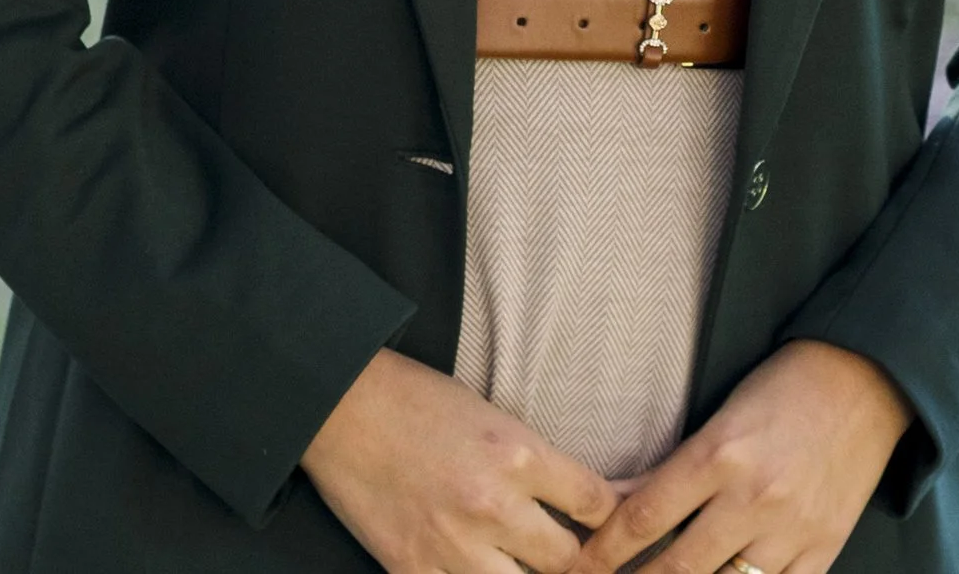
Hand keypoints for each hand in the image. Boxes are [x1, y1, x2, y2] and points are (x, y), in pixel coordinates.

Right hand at [303, 347, 620, 573]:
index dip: (615, 517)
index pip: (596, 504)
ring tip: (528, 563)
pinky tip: (485, 569)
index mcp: (516, 454)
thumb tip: (577, 497)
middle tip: (578, 554)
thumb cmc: (418, 400)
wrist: (341, 405)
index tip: (617, 522)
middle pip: (568, 561)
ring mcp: (452, 547)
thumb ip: (533, 462)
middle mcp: (492, 505)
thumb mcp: (491, 416)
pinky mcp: (415, 572)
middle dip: (578, 560)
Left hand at [562, 340, 912, 573]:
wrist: (864, 381)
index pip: (644, 518)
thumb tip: (618, 500)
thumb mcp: (720, 416)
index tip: (577, 568)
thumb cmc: (783, 386)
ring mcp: (790, 531)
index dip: (602, 553)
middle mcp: (752, 498)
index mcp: (720, 454)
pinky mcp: (822, 551)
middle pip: (676, 568)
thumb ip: (674, 467)